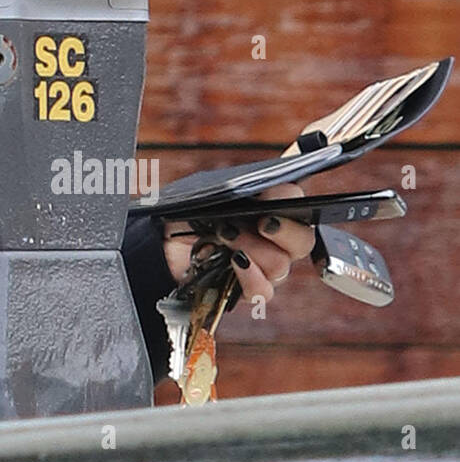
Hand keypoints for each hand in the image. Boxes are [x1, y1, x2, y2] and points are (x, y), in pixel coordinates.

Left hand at [160, 183, 317, 303]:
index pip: (298, 204)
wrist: (157, 241)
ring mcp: (262, 266)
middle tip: (263, 222)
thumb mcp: (209, 189)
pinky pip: (263, 291)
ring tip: (225, 236)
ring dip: (253, 248)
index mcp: (268, 207)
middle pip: (303, 241)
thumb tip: (276, 169)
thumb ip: (242, 184)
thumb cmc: (185, 211)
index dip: (292, 201)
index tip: (272, 198)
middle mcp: (272, 239)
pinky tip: (235, 263)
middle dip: (285, 230)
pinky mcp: (246, 289)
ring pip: (281, 265)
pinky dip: (251, 277)